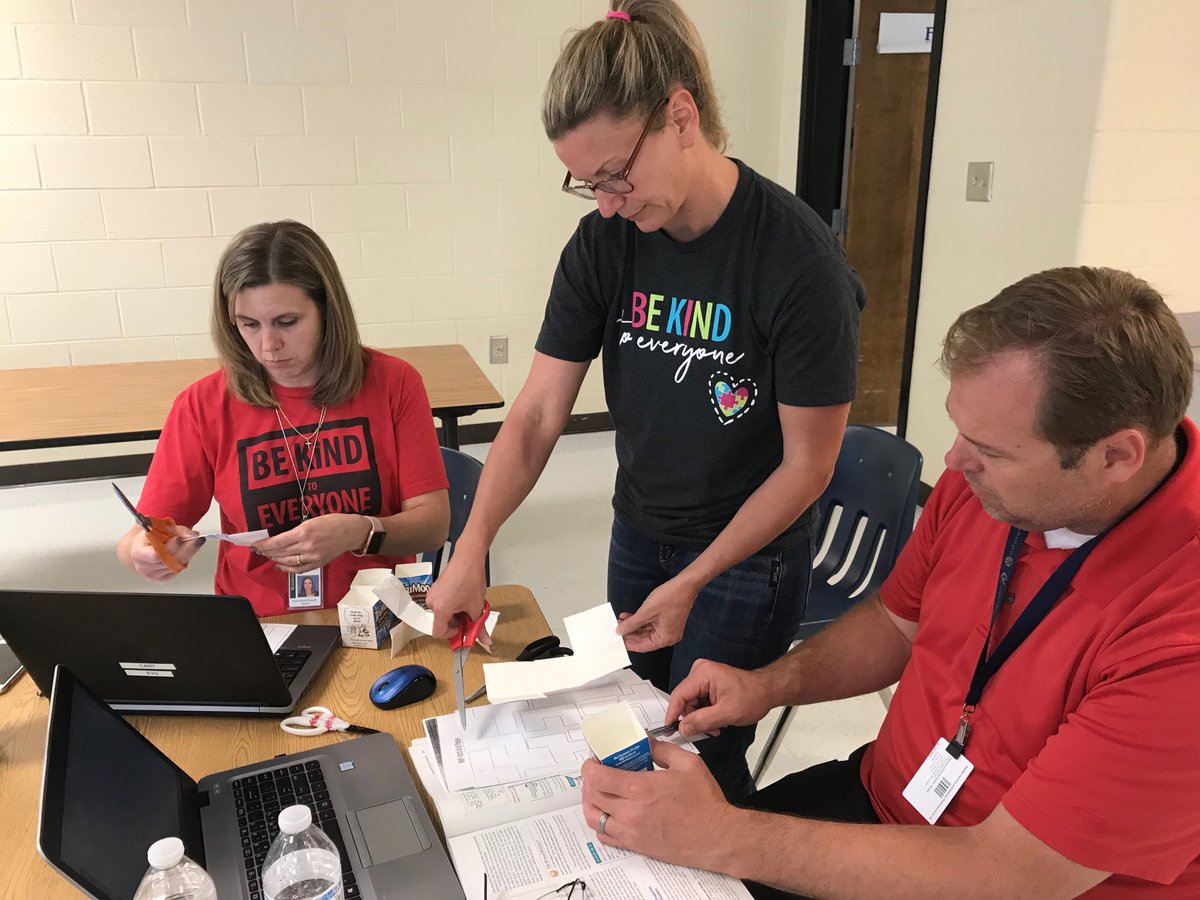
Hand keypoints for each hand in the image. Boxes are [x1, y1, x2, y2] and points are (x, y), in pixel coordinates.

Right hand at [128, 524, 203, 581]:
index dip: (170, 547)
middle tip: (197, 540)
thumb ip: (178, 530)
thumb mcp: (162, 527)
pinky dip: (183, 562)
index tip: (181, 539)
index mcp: (138, 552)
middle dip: (186, 550)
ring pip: (176, 566)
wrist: (142, 547)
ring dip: (187, 555)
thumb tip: (193, 535)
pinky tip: (183, 554)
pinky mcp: (161, 579)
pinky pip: (177, 571)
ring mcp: (152, 575)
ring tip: (192, 544)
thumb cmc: (151, 537)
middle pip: (169, 561)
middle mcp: (144, 566)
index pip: (156, 554)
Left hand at [252, 514, 367, 573]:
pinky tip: (279, 565)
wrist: (351, 532)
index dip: (264, 544)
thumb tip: (280, 538)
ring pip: (286, 561)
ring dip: (274, 559)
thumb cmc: (333, 521)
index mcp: (304, 531)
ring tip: (267, 555)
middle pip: (280, 552)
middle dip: (266, 551)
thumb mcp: (312, 520)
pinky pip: (298, 569)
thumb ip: (296, 530)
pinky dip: (286, 569)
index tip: (254, 544)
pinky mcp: (317, 564)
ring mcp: (312, 557)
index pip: (277, 542)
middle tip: (257, 549)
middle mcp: (307, 546)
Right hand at [426, 553, 487, 639]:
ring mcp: (433, 594)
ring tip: (468, 604)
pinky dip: (453, 605)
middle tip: (470, 617)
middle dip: (457, 623)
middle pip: (442, 623)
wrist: (468, 558)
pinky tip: (464, 598)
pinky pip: (443, 603)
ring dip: (456, 614)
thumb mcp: (477, 607)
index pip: (439, 633)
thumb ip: (479, 627)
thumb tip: (484, 640)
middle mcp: (432, 602)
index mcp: (440, 609)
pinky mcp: (436, 589)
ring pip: (443, 613)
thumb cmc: (470, 578)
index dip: (452, 635)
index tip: (463, 631)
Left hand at [582, 741, 734, 868]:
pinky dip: (601, 824)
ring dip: (590, 803)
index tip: (594, 760)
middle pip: (592, 796)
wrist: (716, 836)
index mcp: (640, 788)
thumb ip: (661, 748)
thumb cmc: (704, 801)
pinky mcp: (636, 845)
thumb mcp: (687, 763)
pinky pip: (605, 837)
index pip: (597, 778)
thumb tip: (644, 740)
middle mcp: (630, 812)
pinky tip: (610, 814)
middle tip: (597, 772)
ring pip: (594, 818)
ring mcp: (631, 832)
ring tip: (599, 792)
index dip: (589, 767)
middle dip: (589, 781)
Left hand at [615, 576, 698, 652]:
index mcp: (665, 638)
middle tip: (617, 629)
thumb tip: (621, 630)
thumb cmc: (672, 597)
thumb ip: (632, 623)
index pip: (643, 646)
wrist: (685, 584)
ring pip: (646, 630)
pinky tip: (629, 616)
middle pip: (644, 639)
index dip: (629, 643)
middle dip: (630, 632)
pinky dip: (640, 620)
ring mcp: (668, 627)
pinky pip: (650, 623)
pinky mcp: (666, 619)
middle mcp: (668, 635)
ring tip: (621, 620)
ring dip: (633, 625)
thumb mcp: (646, 612)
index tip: (618, 641)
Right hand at [665, 658, 773, 736]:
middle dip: (693, 719)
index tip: (669, 729)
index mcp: (703, 673)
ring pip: (691, 703)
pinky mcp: (707, 682)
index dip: (673, 714)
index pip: (679, 695)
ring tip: (715, 726)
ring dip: (701, 718)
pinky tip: (716, 720)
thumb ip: (701, 721)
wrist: (767, 690)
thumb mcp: (726, 714)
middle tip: (706, 731)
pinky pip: (698, 701)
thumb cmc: (753, 696)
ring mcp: (704, 676)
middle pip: (684, 700)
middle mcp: (700, 671)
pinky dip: (705, 713)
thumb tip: (682, 728)